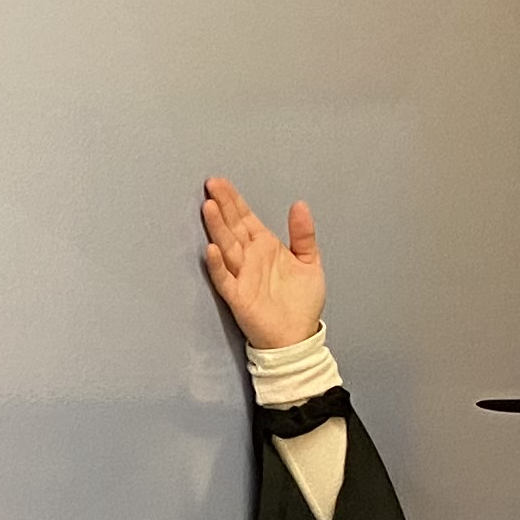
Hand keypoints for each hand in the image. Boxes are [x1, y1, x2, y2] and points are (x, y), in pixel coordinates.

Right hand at [199, 175, 326, 352]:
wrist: (298, 337)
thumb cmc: (301, 302)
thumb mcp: (310, 262)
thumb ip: (303, 235)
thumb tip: (299, 205)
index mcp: (264, 246)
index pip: (245, 218)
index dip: (233, 200)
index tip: (219, 183)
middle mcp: (250, 258)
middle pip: (232, 227)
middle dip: (222, 206)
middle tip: (211, 185)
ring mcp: (242, 276)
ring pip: (226, 247)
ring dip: (217, 228)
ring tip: (209, 208)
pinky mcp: (238, 297)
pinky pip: (225, 279)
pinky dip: (218, 265)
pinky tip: (211, 250)